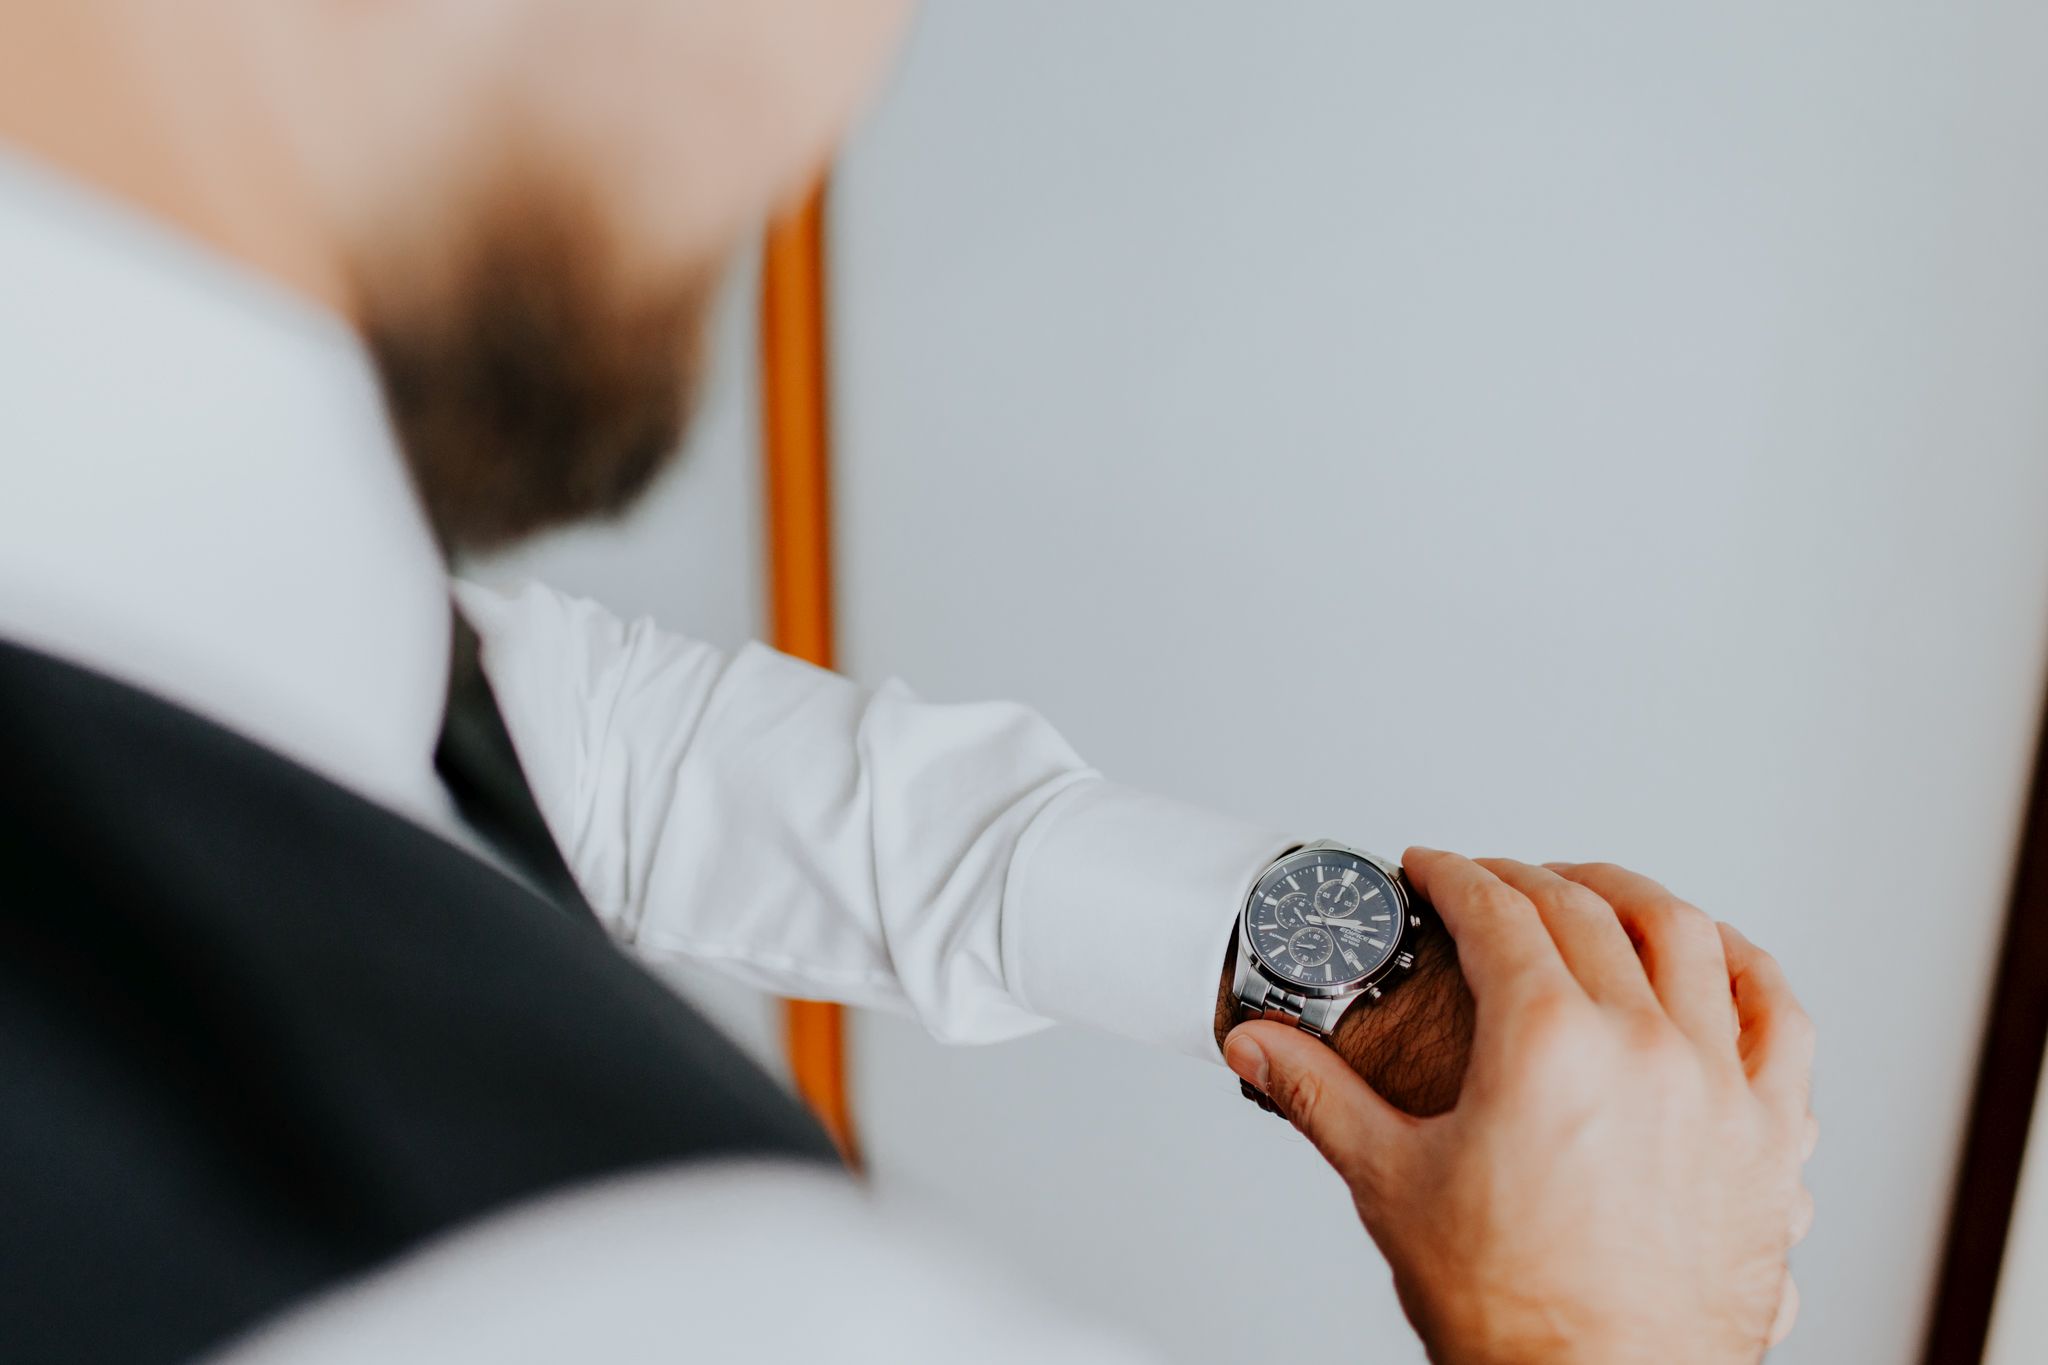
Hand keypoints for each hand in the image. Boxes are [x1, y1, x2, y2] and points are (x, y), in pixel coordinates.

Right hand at [1225, 849, 1816, 1364]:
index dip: (1453, 877)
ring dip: (1636, 899)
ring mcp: (1719, 1086)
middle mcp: (1643, 1046)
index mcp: (1546, 1044)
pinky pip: (1780, 1017)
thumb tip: (1256, 1044)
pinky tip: (1720, 962)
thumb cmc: (1511, 1314)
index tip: (1433, 872)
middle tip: (1491, 884)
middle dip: (1526, 879)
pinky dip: (1747, 970)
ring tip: (1599, 896)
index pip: (1496, 912)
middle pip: (1586, 910)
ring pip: (1692, 938)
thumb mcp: (1390, 1183)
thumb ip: (1318, 1094)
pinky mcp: (1771, 1135)